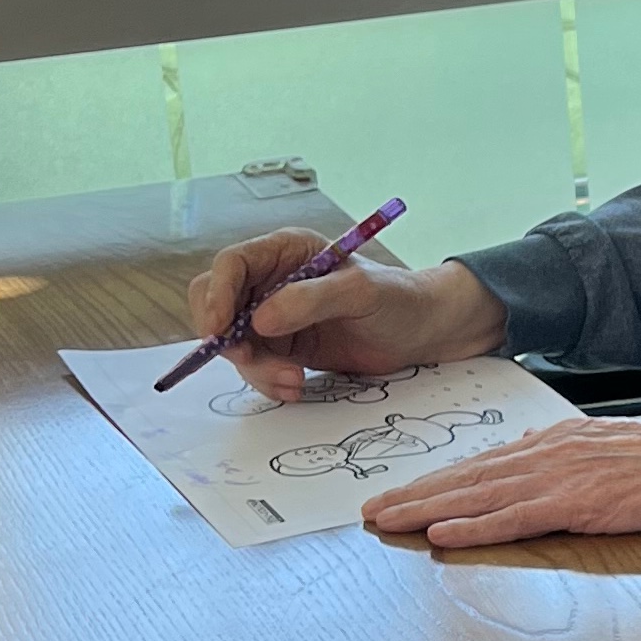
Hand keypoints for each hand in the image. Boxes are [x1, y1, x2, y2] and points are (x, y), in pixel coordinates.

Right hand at [188, 230, 506, 403]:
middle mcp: (272, 280)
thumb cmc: (398, 299)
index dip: (216, 295)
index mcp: (286, 251)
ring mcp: (275, 316)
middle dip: (228, 338)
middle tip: (251, 361)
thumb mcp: (360, 293)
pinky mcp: (285, 347)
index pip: (231, 265)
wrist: (424, 332)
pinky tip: (296, 389)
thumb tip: (260, 320)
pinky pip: (258, 364)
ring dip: (255, 368)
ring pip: (235, 342)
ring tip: (295, 383)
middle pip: (218, 304)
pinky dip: (269, 380)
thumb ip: (311, 300)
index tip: (219, 331)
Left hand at [358, 413, 640, 545]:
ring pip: (478, 495)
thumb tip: (538, 465)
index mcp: (557, 442)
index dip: (438, 478)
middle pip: (467, 476)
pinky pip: (513, 519)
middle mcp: (549, 454)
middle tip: (370, 509)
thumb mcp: (612, 450)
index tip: (403, 491)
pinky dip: (473, 527)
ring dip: (426, 509)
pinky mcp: (577, 504)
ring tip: (386, 521)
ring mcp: (561, 478)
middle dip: (414, 493)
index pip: (484, 462)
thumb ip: (571, 458)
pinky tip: (441, 535)